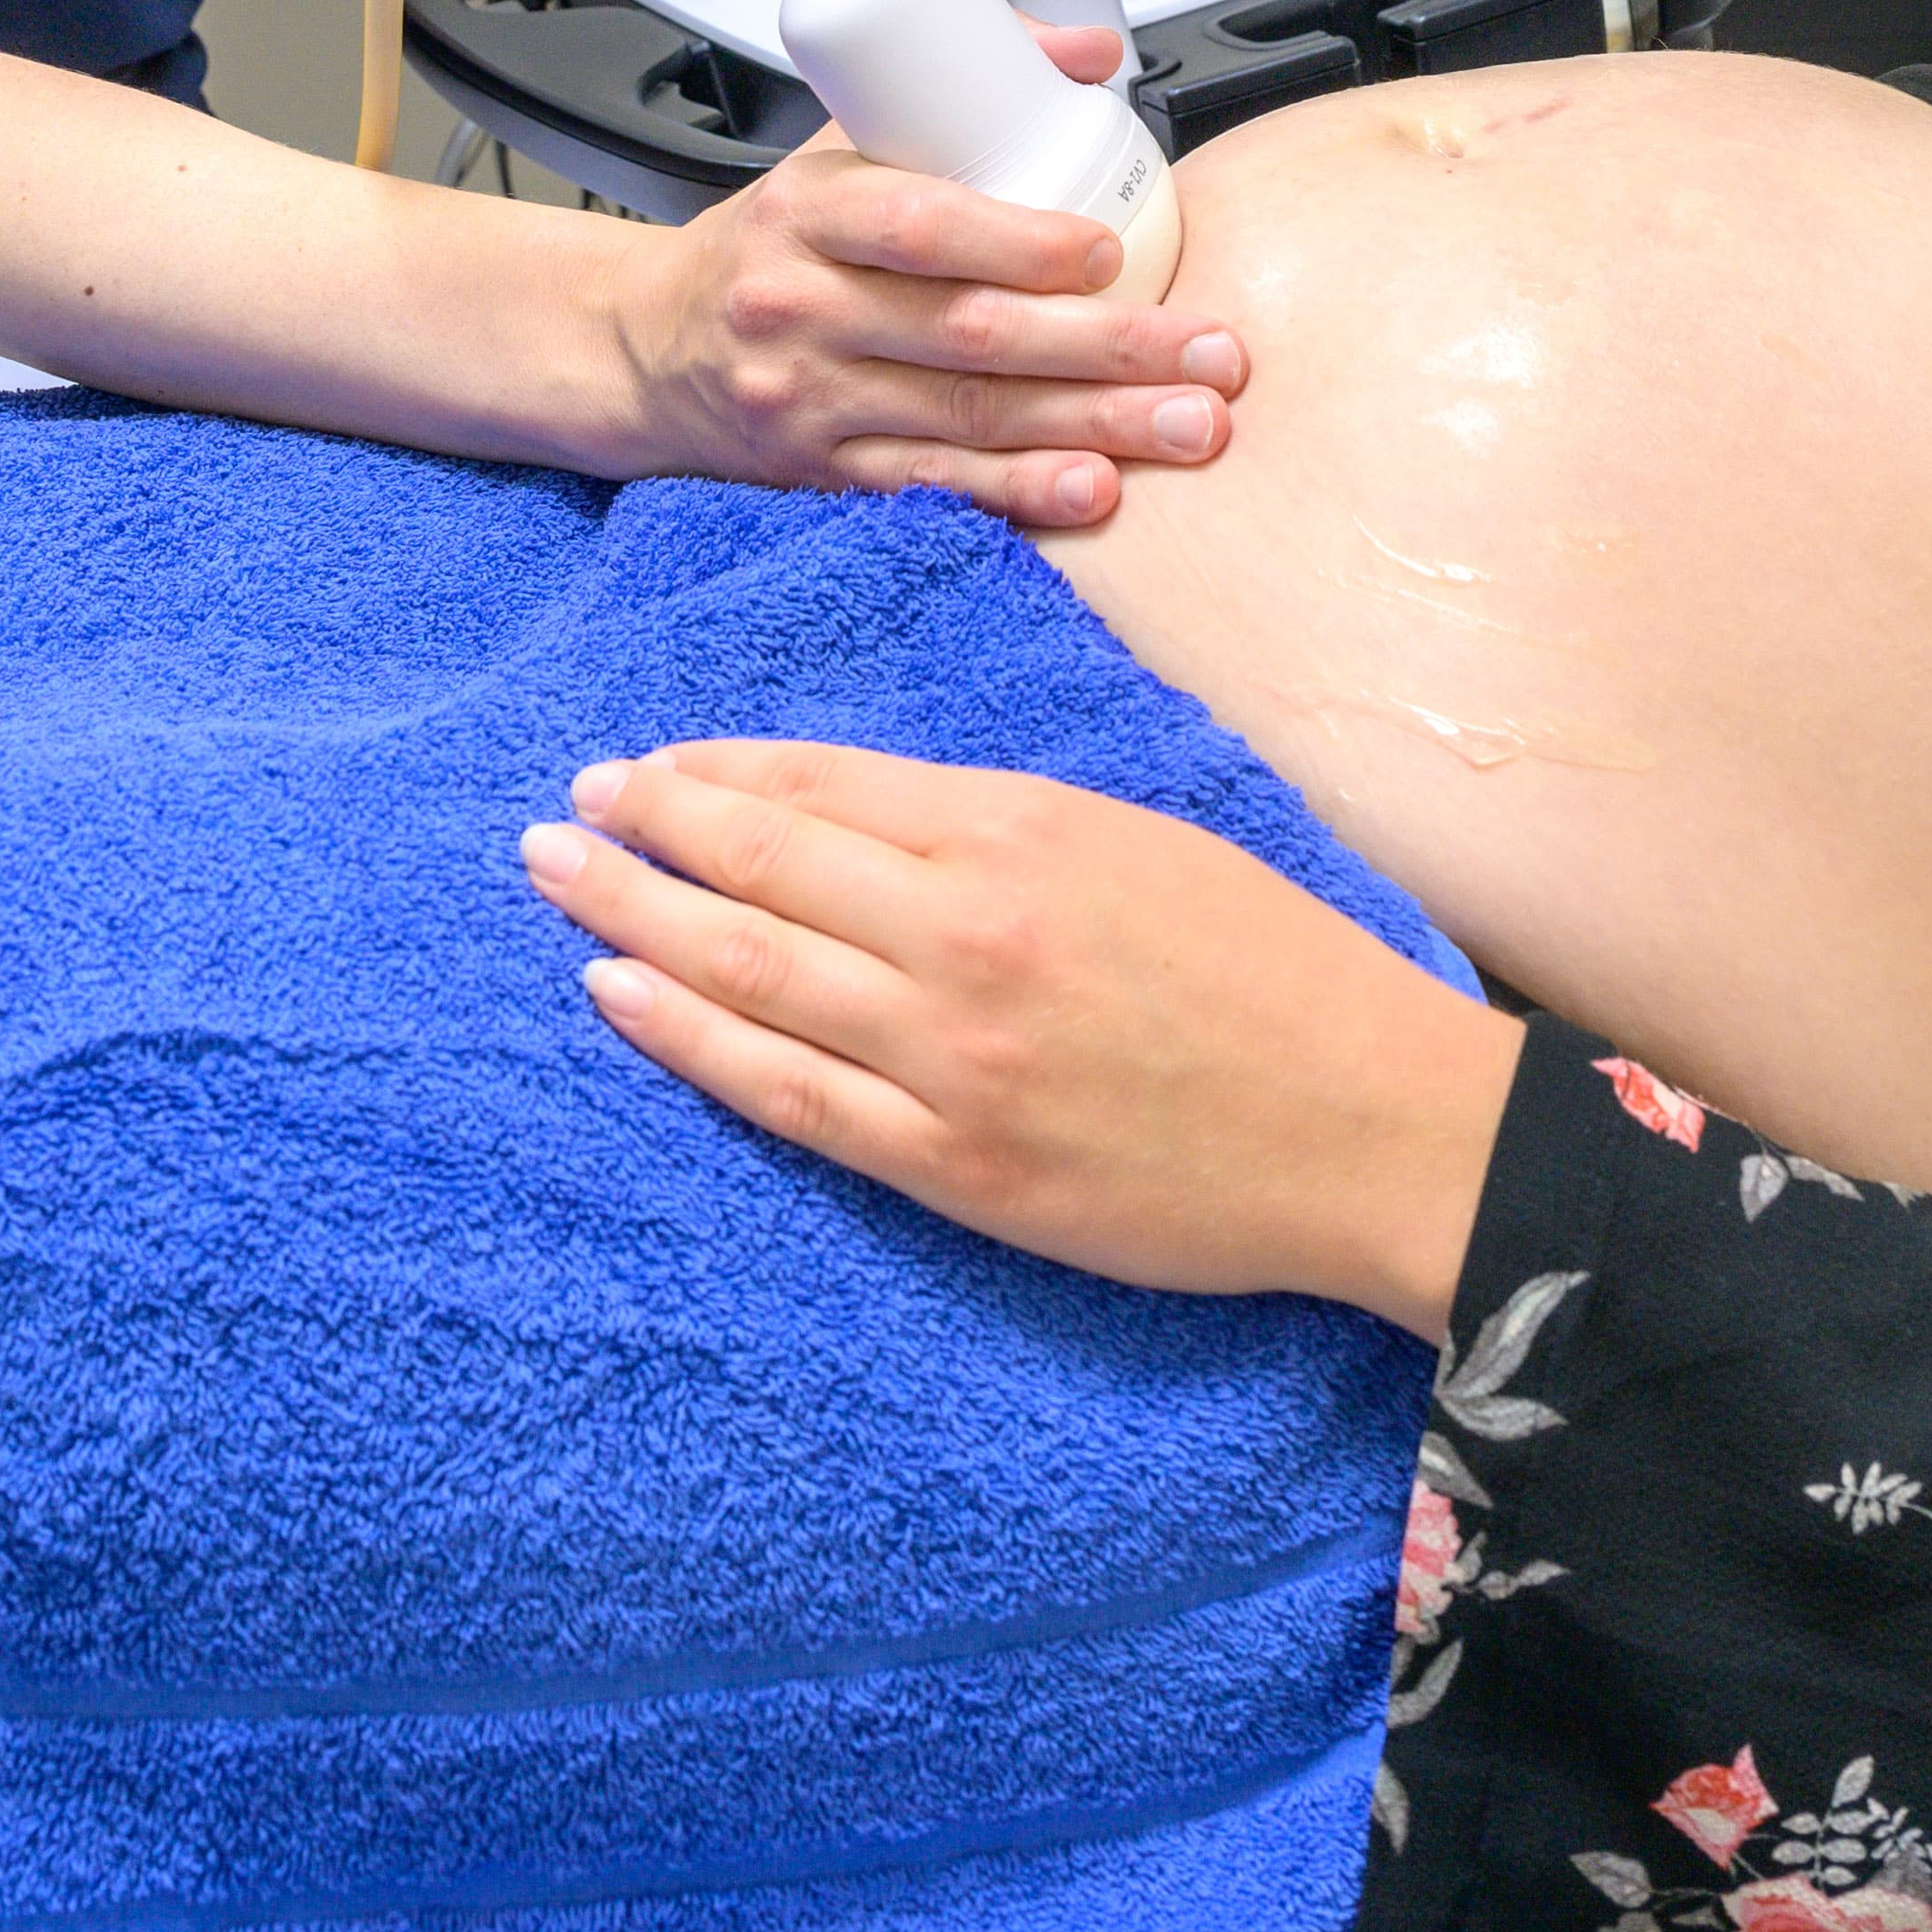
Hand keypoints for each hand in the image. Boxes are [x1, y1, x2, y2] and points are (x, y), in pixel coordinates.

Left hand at [518, 740, 1520, 1329]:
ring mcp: (950, 1057)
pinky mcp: (955, 1165)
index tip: (645, 765)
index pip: (823, 787)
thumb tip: (867, 818)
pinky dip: (691, 1040)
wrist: (1370, 1128)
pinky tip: (621, 1000)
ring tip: (561, 886)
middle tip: (562, 814)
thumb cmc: (1278, 972)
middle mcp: (966, 933)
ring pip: (748, 973)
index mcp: (1022, 833)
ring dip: (635, 921)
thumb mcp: (1143, 842)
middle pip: (760, 865)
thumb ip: (1002, 828)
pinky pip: (788, 1094)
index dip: (717, 773)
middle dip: (645, 831)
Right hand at [609, 63, 1238, 529]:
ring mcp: (809, 402)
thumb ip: (956, 97)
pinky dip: (1019, 492)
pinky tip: (1094, 492)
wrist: (647, 346)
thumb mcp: (834, 145)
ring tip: (1189, 427)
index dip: (1019, 242)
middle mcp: (802, 311)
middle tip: (1210, 354)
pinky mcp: (819, 475)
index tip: (1110, 250)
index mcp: (806, 213)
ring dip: (1094, 426)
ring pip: (968, 418)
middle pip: (969, 335)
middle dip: (1108, 347)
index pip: (917, 225)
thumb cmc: (767, 241)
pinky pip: (934, 486)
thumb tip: (1087, 54)